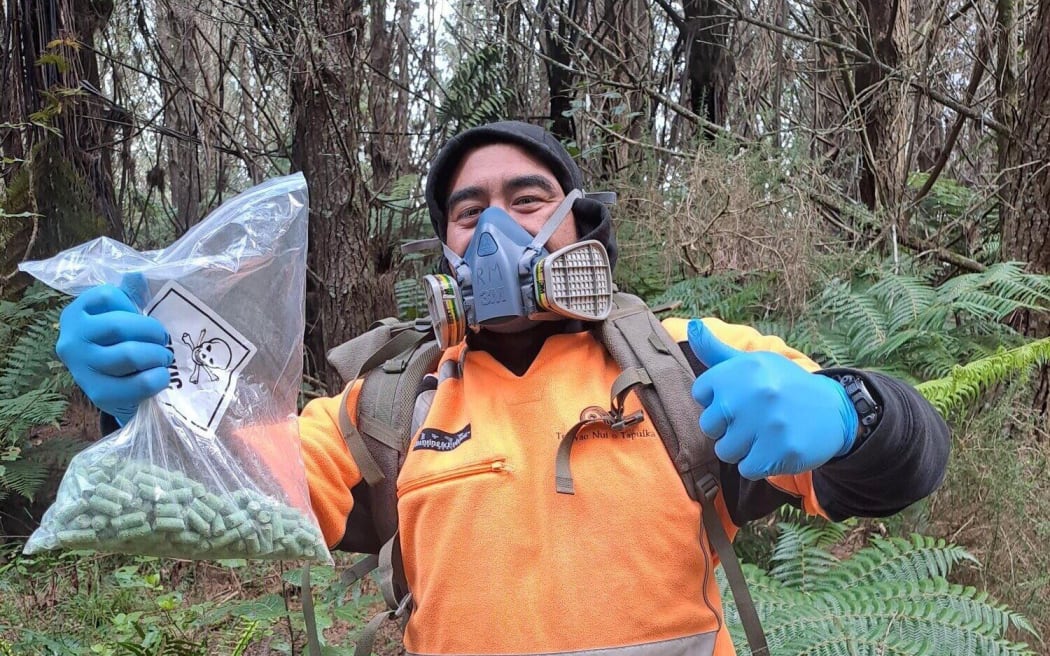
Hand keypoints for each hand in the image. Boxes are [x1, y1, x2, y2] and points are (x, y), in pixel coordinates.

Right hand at [56, 277, 171, 424]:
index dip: (132, 303)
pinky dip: (159, 378)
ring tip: (164, 357)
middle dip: (152, 331)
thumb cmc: (116, 345)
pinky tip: (161, 376)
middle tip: (164, 340)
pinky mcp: (100, 395)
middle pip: (119, 326)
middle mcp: (72, 341)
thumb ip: (128, 296)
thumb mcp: (119, 316)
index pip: (106, 295)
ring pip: (130, 355)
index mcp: (75, 315)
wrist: (111, 389)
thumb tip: (137, 275)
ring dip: (157, 355)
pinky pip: (139, 383)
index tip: (141, 315)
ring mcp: (83, 370)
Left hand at [687, 319, 857, 479]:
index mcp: (744, 368)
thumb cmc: (783, 386)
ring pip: (725, 451)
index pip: (700, 393)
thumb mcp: (753, 363)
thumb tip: (693, 325)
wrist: (835, 411)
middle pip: (709, 426)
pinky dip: (758, 464)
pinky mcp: (783, 450)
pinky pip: (747, 469)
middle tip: (753, 420)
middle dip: (727, 428)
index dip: (717, 400)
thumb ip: (717, 351)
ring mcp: (770, 423)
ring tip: (764, 434)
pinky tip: (775, 448)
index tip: (740, 398)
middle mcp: (755, 392)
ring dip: (742, 449)